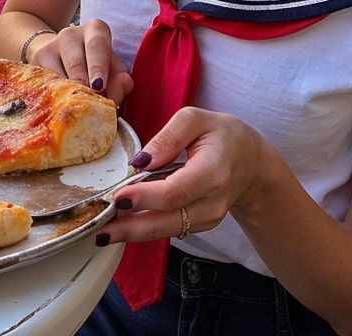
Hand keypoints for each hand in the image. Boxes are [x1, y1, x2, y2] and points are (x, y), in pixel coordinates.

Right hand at [28, 19, 133, 105]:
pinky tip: (60, 108)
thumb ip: (120, 81)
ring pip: (59, 75)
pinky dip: (54, 98)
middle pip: (76, 62)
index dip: (98, 67)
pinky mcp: (36, 60)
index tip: (99, 87)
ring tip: (76, 112)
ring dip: (68, 96)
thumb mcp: (112, 69)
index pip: (97, 45)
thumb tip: (120, 88)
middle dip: (83, 86)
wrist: (62, 56)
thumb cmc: (95, 65)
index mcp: (96, 30)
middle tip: (90, 107)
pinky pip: (46, 84)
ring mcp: (51, 45)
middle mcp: (71, 33)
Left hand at [97, 106, 265, 244]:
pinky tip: (122, 223)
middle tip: (99, 228)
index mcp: (213, 171)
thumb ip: (168, 136)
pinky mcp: (199, 225)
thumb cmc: (223, 135)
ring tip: (102, 229)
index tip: (116, 196)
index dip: (144, 197)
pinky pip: (169, 228)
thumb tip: (140, 161)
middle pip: (166, 220)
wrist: (252, 163)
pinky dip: (144, 227)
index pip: (174, 192)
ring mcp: (207, 218)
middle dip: (130, 227)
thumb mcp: (196, 119)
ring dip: (133, 231)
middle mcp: (212, 202)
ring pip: (165, 230)